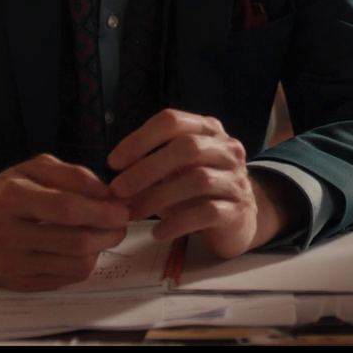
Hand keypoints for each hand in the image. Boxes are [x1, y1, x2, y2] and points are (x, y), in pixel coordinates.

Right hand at [0, 154, 129, 290]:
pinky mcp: (16, 283)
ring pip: (74, 264)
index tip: (121, 209)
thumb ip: (72, 175)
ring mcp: (11, 263)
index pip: (66, 209)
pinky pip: (64, 279)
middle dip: (109, 233)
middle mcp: (7, 234)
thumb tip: (105, 193)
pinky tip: (84, 249)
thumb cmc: (3, 191)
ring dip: (100, 250)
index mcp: (11, 198)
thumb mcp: (33, 168)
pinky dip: (83, 264)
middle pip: (74, 241)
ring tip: (105, 235)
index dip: (101, 211)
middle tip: (121, 224)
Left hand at [107, 109, 286, 258]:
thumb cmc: (199, 191)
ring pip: (198, 179)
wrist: (240, 220)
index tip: (114, 162)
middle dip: (147, 168)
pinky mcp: (238, 210)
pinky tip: (158, 232)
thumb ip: (148, 171)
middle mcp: (226, 149)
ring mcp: (236, 179)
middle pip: (187, 148)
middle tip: (118, 190)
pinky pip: (206, 212)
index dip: (140, 139)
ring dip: (158, 197)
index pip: (172, 121)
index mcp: (208, 130)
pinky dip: (177, 222)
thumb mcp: (175, 172)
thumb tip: (112, 186)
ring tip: (133, 214)